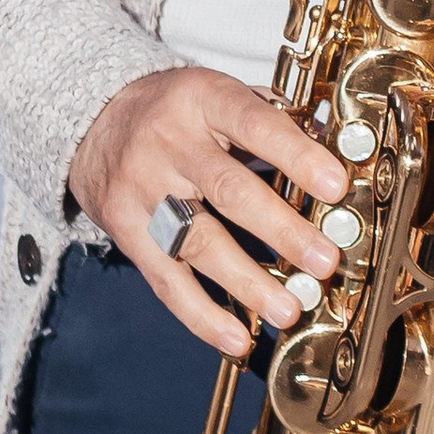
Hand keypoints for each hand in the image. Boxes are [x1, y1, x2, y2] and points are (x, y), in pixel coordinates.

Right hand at [69, 65, 347, 360]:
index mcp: (202, 100)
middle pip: (228, 190)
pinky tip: (238, 338)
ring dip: (248, 282)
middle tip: (325, 261)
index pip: (253, 124)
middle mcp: (169, 143)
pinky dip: (202, 315)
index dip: (295, 156)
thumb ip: (274, 119)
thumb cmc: (179, 111)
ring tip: (290, 309)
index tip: (336, 187)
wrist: (94, 122)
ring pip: (198, 242)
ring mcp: (143, 190)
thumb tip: (339, 148)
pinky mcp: (126, 233)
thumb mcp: (220, 94)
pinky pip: (166, 280)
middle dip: (282, 230)